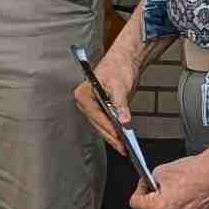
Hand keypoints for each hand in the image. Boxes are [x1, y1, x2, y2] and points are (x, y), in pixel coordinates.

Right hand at [73, 21, 149, 156]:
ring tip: (124, 147)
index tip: (119, 137)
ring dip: (112, 136)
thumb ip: (121, 104)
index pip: (96, 115)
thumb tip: (124, 120)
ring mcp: (92, 106)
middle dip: (111, 136)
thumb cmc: (119, 67)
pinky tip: (123, 138)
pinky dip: (114, 130)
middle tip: (123, 147)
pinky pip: (106, 122)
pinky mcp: (100, 108)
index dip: (108, 127)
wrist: (124, 60)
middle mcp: (85, 101)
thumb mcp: (120, 86)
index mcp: (84, 93)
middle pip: (97, 123)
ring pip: (101, 126)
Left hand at [131, 150, 208, 208]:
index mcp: (159, 207)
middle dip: (146, 203)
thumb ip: (149, 182)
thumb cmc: (194, 171)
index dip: (139, 191)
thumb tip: (147, 187)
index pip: (135, 204)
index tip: (143, 187)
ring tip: (160, 206)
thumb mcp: (161, 171)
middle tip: (152, 193)